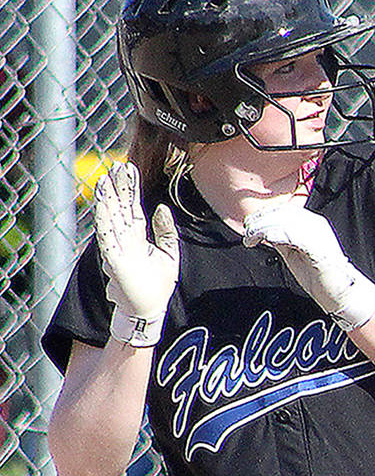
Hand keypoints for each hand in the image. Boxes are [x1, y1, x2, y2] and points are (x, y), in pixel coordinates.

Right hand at [94, 162, 179, 346]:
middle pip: (120, 208)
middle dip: (117, 188)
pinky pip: (108, 238)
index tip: (128, 169)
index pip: (132, 207)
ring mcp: (118, 248)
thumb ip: (166, 231)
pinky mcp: (114, 260)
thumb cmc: (157, 283)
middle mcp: (125, 239)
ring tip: (105, 180)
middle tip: (116, 166)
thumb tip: (161, 207)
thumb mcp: (169, 253)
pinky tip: (104, 206)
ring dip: (107, 200)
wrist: (149, 309)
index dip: (130, 189)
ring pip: (111, 219)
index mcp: (138, 237)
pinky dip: (105, 221)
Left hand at [242, 203, 374, 330]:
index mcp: (312, 223)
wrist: (339, 292)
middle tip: (247, 232)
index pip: (285, 210)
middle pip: (283, 212)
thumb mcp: (293, 254)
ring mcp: (318, 234)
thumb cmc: (317, 276)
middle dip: (261, 220)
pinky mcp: (318, 246)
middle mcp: (316, 224)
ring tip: (251, 238)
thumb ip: (281, 241)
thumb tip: (264, 233)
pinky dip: (278, 234)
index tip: (249, 224)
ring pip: (285, 221)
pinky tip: (267, 239)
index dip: (265, 214)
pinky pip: (295, 234)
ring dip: (264, 228)